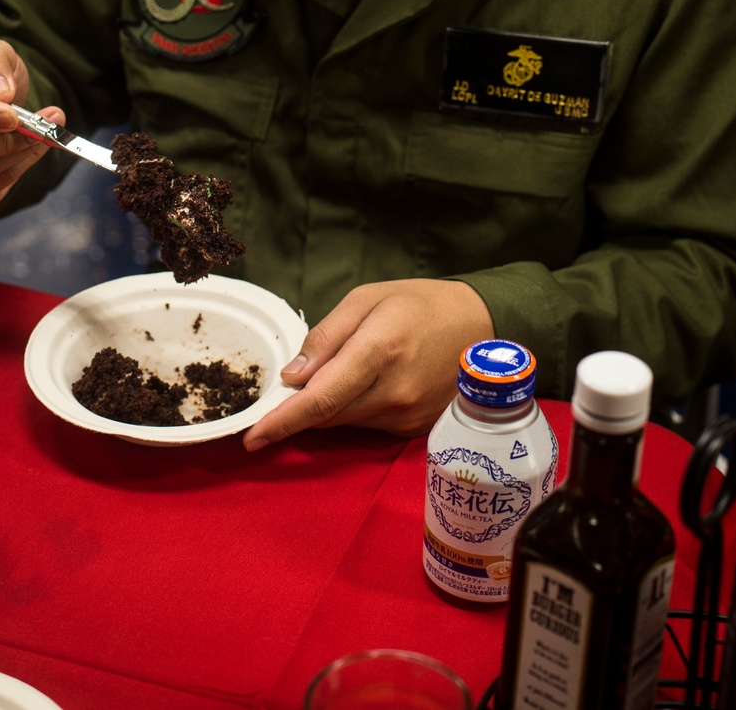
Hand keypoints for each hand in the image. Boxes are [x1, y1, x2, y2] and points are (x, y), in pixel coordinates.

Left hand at [243, 279, 493, 450]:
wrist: (484, 327)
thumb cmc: (421, 304)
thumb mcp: (368, 299)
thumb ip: (327, 336)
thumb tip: (292, 376)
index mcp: (379, 351)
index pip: (320, 398)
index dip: (282, 420)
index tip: (251, 436)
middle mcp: (393, 392)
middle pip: (327, 415)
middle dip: (295, 411)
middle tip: (277, 395)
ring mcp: (406, 416)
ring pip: (344, 422)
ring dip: (324, 408)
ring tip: (329, 377)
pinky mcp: (414, 429)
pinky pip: (366, 424)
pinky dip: (351, 409)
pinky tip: (360, 385)